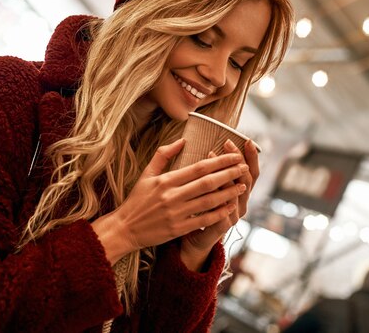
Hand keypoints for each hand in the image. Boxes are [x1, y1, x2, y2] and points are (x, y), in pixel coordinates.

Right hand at [91, 138, 249, 264]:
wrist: (125, 229)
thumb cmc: (137, 200)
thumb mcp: (146, 174)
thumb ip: (163, 155)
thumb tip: (182, 140)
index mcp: (166, 180)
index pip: (198, 167)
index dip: (219, 161)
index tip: (234, 156)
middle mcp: (172, 195)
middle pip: (207, 182)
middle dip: (229, 174)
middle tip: (244, 167)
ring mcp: (176, 213)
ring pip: (208, 201)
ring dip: (228, 193)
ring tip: (242, 185)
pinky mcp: (178, 228)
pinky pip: (203, 220)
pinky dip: (218, 213)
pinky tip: (230, 207)